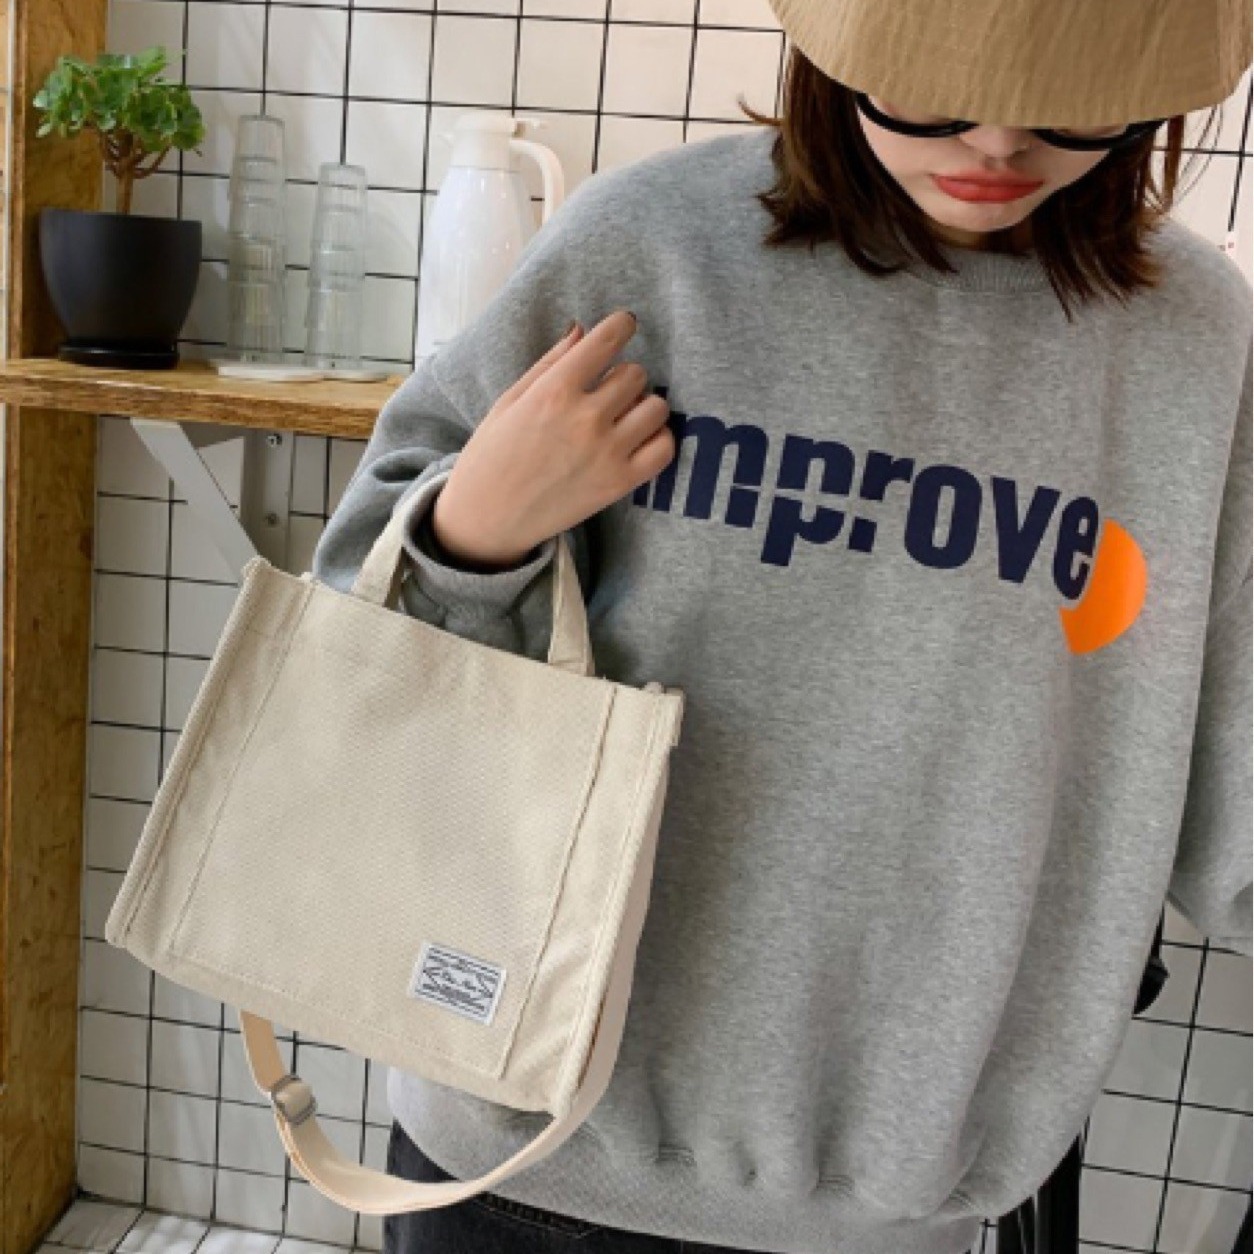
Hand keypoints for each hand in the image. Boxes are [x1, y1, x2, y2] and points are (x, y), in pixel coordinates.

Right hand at [430, 309, 674, 570]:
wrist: (489, 518)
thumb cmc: (492, 455)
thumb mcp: (510, 400)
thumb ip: (551, 362)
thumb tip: (583, 330)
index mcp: (554, 391)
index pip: (608, 340)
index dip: (621, 326)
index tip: (623, 326)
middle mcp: (585, 419)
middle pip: (635, 374)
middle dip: (622, 376)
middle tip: (605, 391)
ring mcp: (606, 453)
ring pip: (656, 407)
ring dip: (642, 406)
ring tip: (621, 417)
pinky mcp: (619, 483)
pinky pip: (664, 448)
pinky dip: (657, 439)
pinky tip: (637, 440)